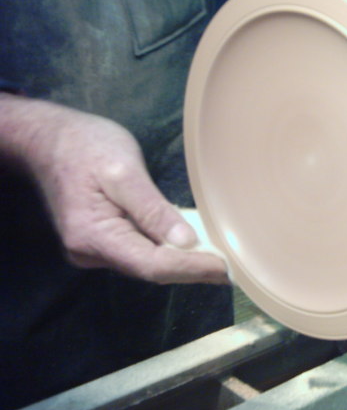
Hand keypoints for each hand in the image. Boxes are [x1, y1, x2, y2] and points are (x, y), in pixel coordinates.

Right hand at [2, 96, 227, 283]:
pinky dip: (168, 251)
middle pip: (151, 269)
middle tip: (234, 267)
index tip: (227, 269)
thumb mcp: (123, 171)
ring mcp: (95, 250)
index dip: (192, 269)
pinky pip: (140, 252)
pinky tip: (194, 248)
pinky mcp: (102, 241)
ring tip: (221, 259)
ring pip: (147, 264)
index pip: (152, 265)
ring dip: (183, 262)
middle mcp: (91, 252)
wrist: (49, 139)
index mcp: (94, 235)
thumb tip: (186, 242)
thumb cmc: (86, 147)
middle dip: (193, 269)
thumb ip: (152, 209)